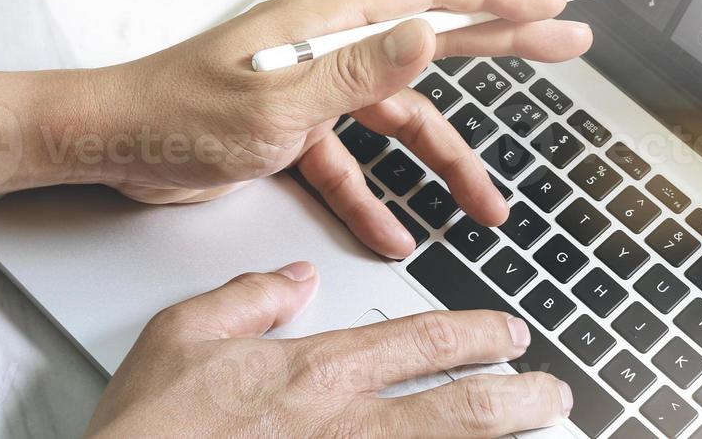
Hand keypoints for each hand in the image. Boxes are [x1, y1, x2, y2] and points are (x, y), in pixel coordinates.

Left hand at [81, 0, 591, 257]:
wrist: (114, 146)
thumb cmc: (175, 112)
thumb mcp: (276, 100)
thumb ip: (355, 72)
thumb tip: (426, 34)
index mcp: (325, 22)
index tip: (551, 5)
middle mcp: (323, 46)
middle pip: (430, 42)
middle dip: (503, 46)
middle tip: (567, 42)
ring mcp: (308, 88)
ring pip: (394, 122)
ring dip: (440, 164)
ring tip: (485, 206)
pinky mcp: (288, 129)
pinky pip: (348, 164)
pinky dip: (371, 197)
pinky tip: (394, 232)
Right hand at [86, 263, 571, 438]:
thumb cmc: (151, 428)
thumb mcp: (182, 330)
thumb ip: (248, 296)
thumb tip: (294, 277)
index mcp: (313, 372)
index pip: (418, 340)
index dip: (475, 332)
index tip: (507, 332)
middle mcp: (345, 429)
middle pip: (461, 410)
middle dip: (519, 398)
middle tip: (550, 391)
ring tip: (536, 427)